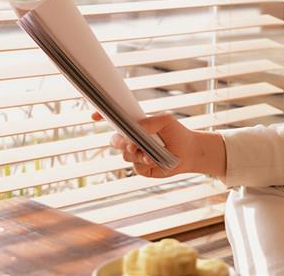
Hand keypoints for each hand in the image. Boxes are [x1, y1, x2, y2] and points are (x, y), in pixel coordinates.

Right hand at [93, 111, 224, 178]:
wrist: (189, 152)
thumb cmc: (177, 133)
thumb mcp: (165, 120)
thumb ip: (149, 122)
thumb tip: (133, 129)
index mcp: (135, 126)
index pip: (115, 121)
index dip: (102, 117)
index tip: (95, 115)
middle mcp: (132, 140)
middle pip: (114, 140)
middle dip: (119, 141)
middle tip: (131, 143)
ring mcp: (136, 155)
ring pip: (125, 155)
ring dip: (136, 154)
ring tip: (149, 152)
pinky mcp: (141, 168)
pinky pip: (135, 167)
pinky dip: (144, 163)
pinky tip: (154, 160)